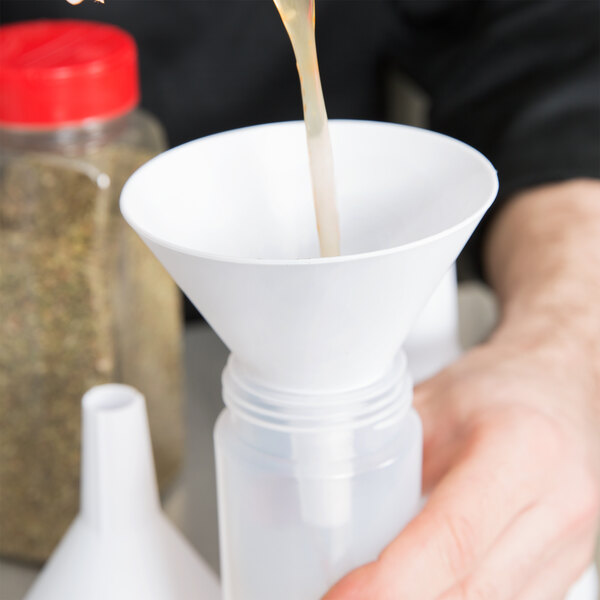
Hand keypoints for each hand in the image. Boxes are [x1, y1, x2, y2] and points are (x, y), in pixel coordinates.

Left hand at [323, 328, 599, 598]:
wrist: (563, 385)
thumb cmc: (501, 384)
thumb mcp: (435, 400)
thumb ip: (385, 445)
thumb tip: (330, 496)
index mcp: (519, 449)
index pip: (452, 537)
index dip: (389, 581)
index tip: (340, 596)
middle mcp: (556, 505)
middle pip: (469, 589)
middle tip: (341, 598)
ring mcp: (570, 545)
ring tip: (370, 590)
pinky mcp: (566, 567)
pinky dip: (455, 599)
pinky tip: (418, 585)